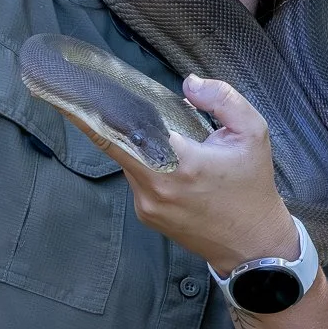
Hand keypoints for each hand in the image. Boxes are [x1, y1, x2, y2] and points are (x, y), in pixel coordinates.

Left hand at [71, 73, 296, 272]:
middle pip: (116, 143)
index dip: (94, 112)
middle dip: (108, 119)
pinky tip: (166, 159)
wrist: (252, 245)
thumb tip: (188, 83)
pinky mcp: (146, 215)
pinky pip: (136, 178)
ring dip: (136, 143)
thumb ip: (222, 99)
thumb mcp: (253, 134)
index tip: (73, 92)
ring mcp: (147, 204)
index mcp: (180, 163)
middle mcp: (155, 186)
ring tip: (161, 132)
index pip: (123, 131)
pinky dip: (144, 163)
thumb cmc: (252, 186)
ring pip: (127, 159)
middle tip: (101, 95)